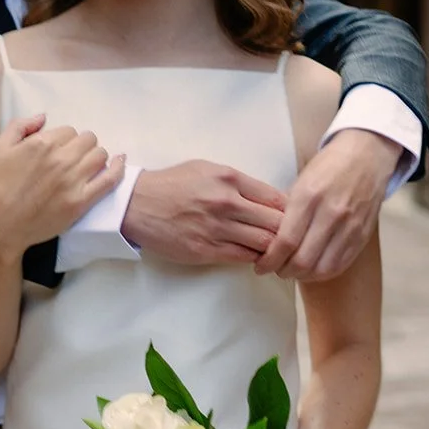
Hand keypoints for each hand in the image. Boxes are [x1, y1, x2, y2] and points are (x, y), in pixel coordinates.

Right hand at [0, 115, 125, 251]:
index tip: (59, 151)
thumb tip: (43, 117)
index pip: (69, 131)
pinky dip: (118, 169)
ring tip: (88, 166)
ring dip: (96, 157)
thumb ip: (20, 126)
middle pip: (88, 140)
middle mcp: (60, 159)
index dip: (65, 140)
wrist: (0, 225)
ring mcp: (73, 181)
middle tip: (74, 159)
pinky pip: (109, 180)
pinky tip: (119, 162)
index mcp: (42, 143)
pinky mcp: (81, 202)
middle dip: (82, 146)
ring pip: (100, 155)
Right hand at [120, 160, 285, 265]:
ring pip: (263, 243)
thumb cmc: (173, 185)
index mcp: (229, 179)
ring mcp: (216, 228)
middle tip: (289, 240)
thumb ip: (238, 182)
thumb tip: (268, 198)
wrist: (137, 205)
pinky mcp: (205, 250)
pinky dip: (254, 259)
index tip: (291, 219)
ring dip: (272, 249)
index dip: (290, 211)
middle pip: (276, 222)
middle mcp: (226, 202)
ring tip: (274, 251)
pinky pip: (242, 257)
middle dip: (287, 233)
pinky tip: (254, 257)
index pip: (277, 198)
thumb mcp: (207, 169)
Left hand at [256, 129, 401, 282]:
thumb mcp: (300, 182)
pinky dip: (322, 273)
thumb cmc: (329, 167)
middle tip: (275, 269)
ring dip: (302, 276)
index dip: (270, 261)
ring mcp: (350, 226)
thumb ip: (286, 212)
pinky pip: (339, 265)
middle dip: (283, 271)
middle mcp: (331, 213)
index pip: (285, 241)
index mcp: (310, 196)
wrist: (367, 155)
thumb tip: (266, 241)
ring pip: (322, 269)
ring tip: (292, 270)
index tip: (261, 266)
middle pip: (303, 261)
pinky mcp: (362, 235)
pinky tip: (312, 269)